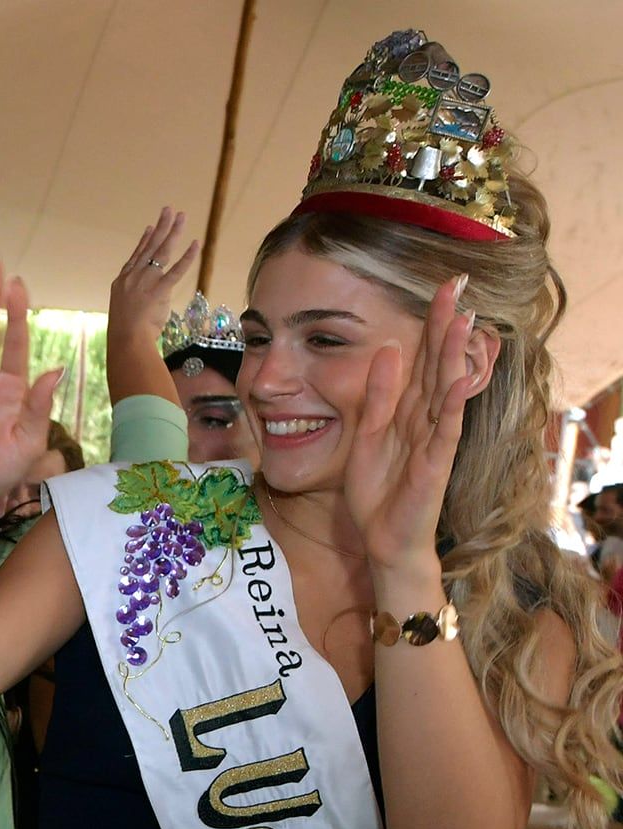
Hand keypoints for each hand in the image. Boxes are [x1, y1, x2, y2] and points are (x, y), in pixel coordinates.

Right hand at [108, 207, 198, 341]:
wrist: (126, 339)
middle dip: (160, 227)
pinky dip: (187, 257)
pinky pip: (176, 270)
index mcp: (122, 281)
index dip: (144, 240)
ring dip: (173, 232)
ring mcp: (145, 282)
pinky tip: (196, 244)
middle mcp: (133, 277)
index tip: (150, 227)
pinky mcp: (159, 290)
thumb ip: (135, 300)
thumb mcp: (124, 311)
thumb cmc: (125, 332)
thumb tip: (144, 302)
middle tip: (168, 211)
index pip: (136, 256)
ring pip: (162, 252)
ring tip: (182, 217)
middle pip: (149, 247)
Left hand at [344, 274, 487, 567]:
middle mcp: (426, 419)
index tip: (441, 288)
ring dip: (456, 356)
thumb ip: (376, 396)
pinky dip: (453, 405)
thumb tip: (388, 350)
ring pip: (447, 390)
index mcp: (407, 411)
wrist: (383, 539)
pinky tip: (459, 381)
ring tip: (465, 320)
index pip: (423, 359)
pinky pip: (446, 430)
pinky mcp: (436, 463)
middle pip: (439, 365)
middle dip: (447, 326)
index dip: (431, 325)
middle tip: (457, 286)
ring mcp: (434, 439)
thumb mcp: (365, 435)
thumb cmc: (377, 491)